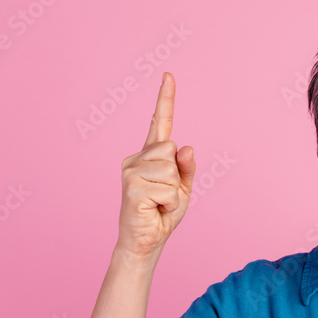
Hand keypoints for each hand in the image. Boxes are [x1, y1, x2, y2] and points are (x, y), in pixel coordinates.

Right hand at [116, 72, 195, 260]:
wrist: (146, 242)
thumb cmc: (163, 214)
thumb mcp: (183, 188)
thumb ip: (186, 167)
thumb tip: (186, 146)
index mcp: (150, 156)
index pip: (160, 123)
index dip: (165, 99)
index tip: (168, 75)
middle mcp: (136, 158)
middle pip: (171, 148)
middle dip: (176, 176)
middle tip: (164, 196)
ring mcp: (131, 170)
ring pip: (170, 168)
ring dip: (173, 191)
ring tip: (158, 203)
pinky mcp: (131, 186)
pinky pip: (167, 187)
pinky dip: (169, 202)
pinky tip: (155, 209)